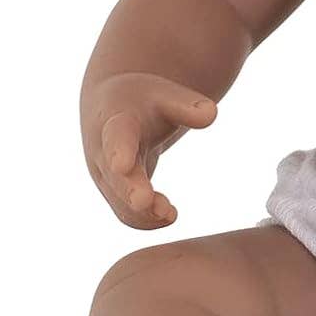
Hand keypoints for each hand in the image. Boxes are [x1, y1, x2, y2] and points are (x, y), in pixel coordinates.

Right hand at [81, 72, 216, 229]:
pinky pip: (128, 214)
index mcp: (116, 122)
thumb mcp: (165, 96)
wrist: (113, 111)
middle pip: (115, 175)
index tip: (123, 164)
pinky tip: (170, 216)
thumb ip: (187, 106)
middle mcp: (104, 153)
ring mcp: (107, 176)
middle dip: (128, 189)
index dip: (119, 151)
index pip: (117, 137)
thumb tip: (211, 114)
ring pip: (120, 202)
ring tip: (170, 214)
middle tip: (144, 202)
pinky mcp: (116, 193)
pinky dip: (147, 219)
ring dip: (143, 213)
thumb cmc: (146, 102)